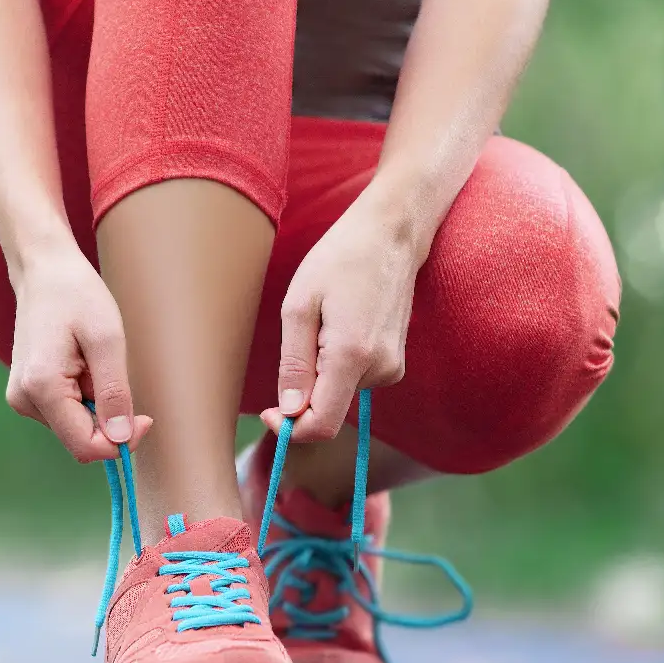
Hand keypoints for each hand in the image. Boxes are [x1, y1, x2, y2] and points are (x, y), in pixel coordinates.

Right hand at [5, 247, 154, 461]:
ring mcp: (21, 398)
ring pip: (75, 427)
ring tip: (92, 361)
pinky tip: (80, 364)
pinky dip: (83, 396)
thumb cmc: (76, 295)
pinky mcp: (26, 393)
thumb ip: (114, 393)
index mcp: (41, 387)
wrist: (44, 271)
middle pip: (80, 440)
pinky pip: (65, 413)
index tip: (146, 417)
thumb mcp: (107, 340)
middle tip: (116, 374)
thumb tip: (122, 438)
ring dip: (96, 405)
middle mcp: (24, 400)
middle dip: (108, 419)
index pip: (86, 446)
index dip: (122, 441)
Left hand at [259, 193, 426, 441]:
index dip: (290, 429)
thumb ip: (294, 364)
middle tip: (298, 339)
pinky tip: (339, 325)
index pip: (322, 425)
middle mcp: (380, 369)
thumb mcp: (299, 307)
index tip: (268, 412)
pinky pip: (354, 379)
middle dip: (303, 392)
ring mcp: (393, 367)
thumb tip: (289, 411)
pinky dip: (336, 364)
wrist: (390, 234)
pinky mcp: (395, 362)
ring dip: (320, 372)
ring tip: (323, 323)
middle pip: (329, 410)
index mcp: (352, 357)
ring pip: (340, 394)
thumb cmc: (339, 260)